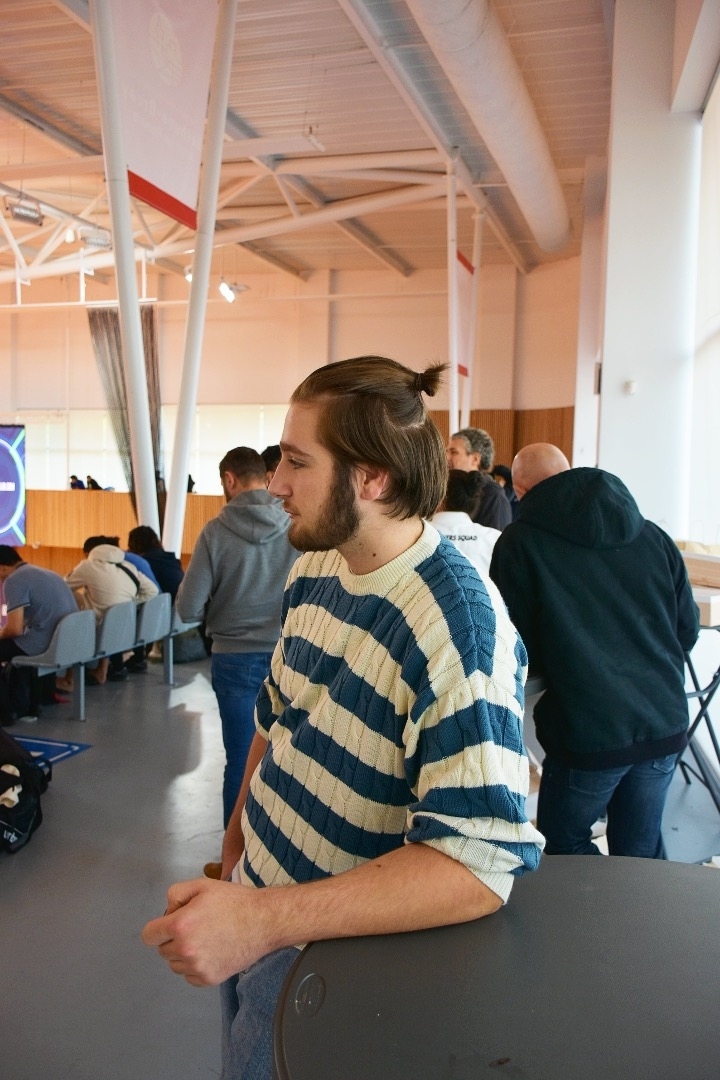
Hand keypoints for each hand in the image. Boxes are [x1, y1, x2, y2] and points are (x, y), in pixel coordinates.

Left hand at [141, 877, 265, 985]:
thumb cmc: (233, 901)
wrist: (263, 921)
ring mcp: (197, 967)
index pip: (149, 935)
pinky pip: (189, 976)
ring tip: (205, 939)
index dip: (158, 928)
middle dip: (173, 939)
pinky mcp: (209, 979)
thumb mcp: (202, 885)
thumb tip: (167, 913)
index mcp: (180, 925)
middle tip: (195, 927)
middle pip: (163, 950)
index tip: (170, 924)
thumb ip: (176, 894)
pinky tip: (211, 952)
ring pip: (175, 965)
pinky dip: (195, 967)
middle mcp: (185, 950)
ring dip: (183, 954)